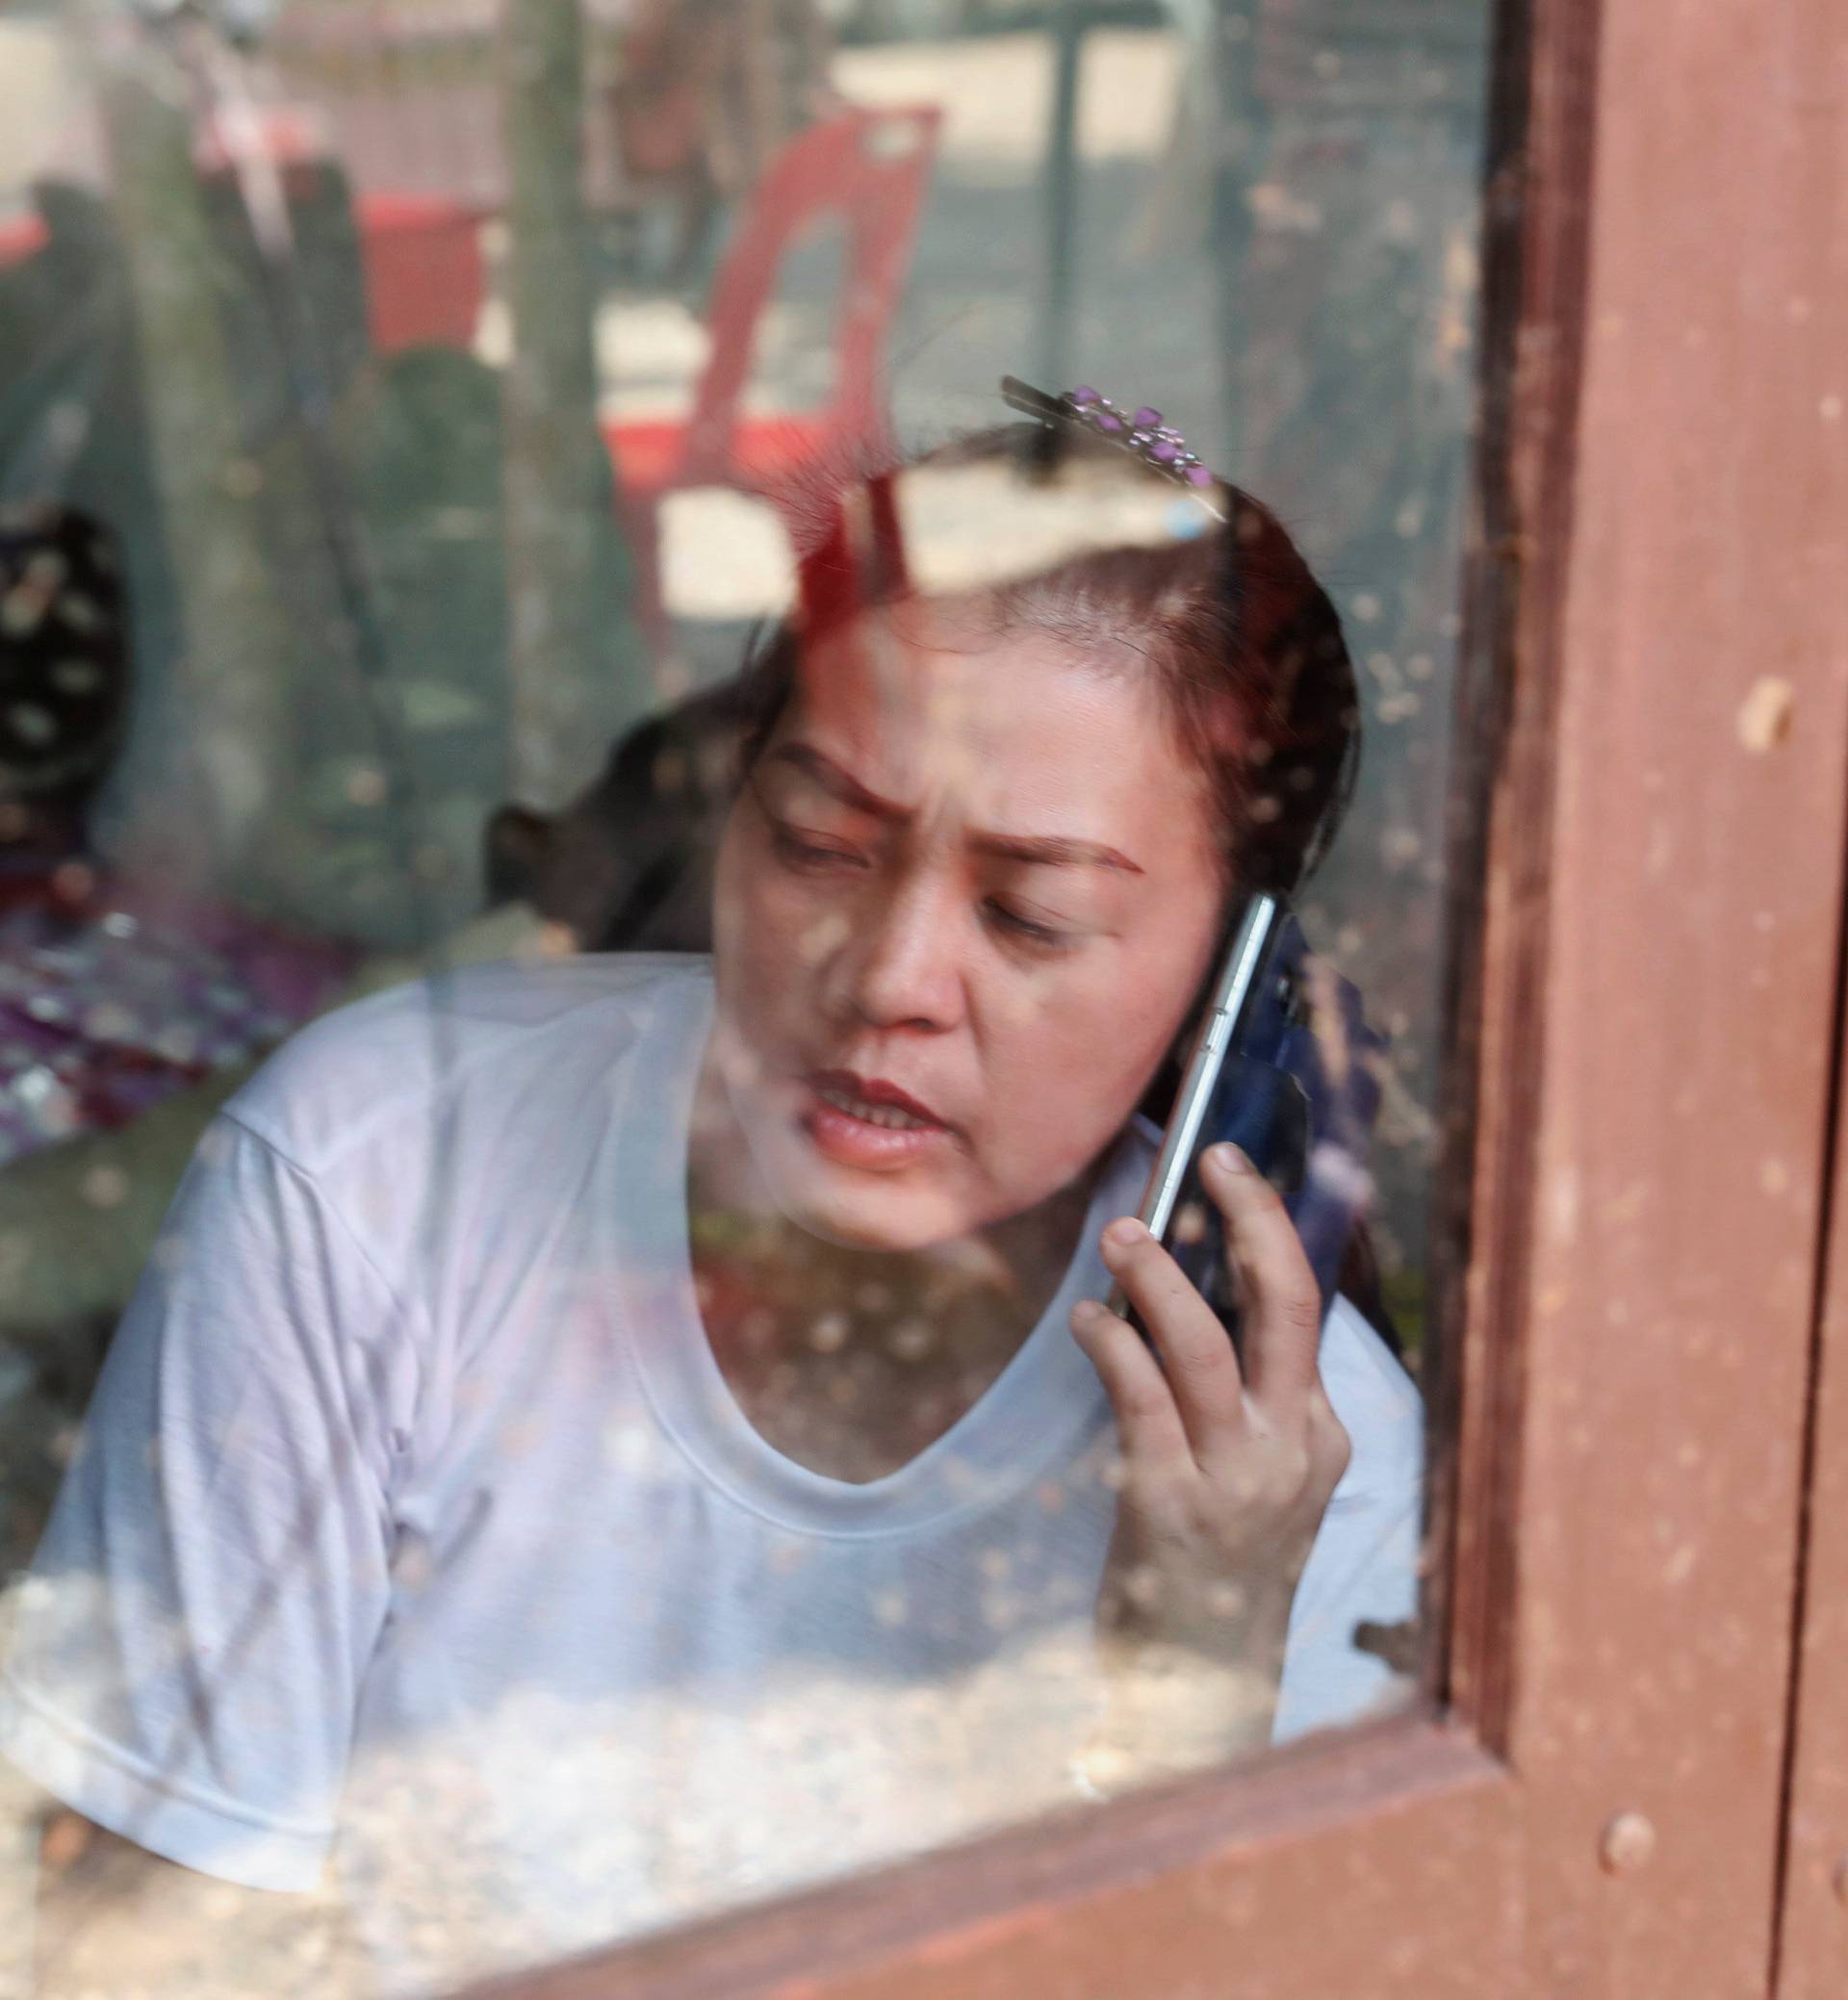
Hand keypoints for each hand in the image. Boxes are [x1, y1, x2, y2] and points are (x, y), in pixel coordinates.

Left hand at [1069, 1141, 1350, 1759]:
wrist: (1201, 1681)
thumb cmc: (1215, 1563)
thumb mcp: (1255, 1479)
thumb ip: (1236, 1396)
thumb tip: (1180, 1289)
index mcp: (1318, 1435)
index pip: (1307, 1310)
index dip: (1271, 1230)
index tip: (1234, 1173)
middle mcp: (1292, 1449)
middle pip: (1287, 1307)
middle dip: (1253, 1220)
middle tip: (1214, 1160)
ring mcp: (1236, 1479)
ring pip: (1207, 1347)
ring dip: (1160, 1279)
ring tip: (1123, 1234)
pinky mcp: (1171, 1505)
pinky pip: (1142, 1398)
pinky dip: (1113, 1344)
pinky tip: (1090, 1319)